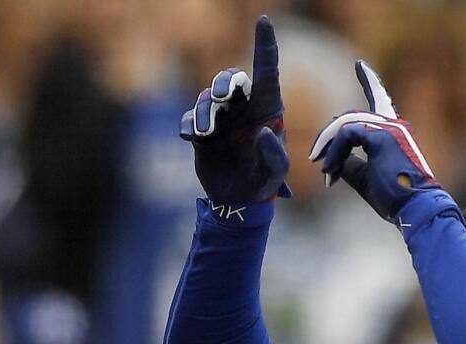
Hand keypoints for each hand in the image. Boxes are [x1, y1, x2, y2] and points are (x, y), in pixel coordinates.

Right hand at [180, 16, 290, 204]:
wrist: (238, 201)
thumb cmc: (264, 181)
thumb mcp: (276, 172)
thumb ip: (275, 154)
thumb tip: (264, 131)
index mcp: (267, 109)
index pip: (267, 71)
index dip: (265, 45)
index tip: (264, 21)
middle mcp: (243, 108)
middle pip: (231, 78)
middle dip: (224, 83)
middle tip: (222, 97)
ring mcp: (221, 119)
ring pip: (207, 98)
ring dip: (206, 112)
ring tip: (208, 134)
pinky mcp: (201, 132)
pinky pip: (190, 118)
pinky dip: (190, 124)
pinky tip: (194, 138)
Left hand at [309, 61, 442, 224]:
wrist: (415, 208)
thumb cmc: (394, 198)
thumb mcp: (366, 178)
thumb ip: (350, 163)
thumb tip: (332, 159)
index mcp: (394, 132)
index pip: (380, 99)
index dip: (370, 81)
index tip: (360, 66)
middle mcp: (394, 125)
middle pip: (351, 118)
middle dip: (329, 136)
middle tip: (316, 159)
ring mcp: (390, 128)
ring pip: (346, 123)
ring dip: (328, 145)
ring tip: (322, 166)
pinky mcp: (382, 136)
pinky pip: (346, 134)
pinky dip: (334, 152)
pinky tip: (330, 170)